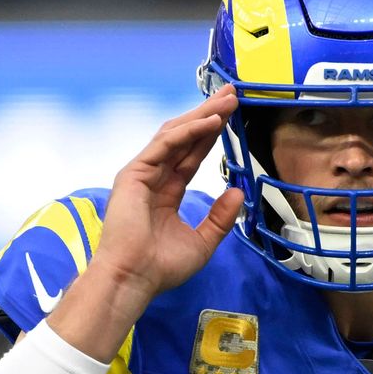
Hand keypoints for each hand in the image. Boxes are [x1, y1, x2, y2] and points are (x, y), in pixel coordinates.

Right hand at [91, 84, 244, 298]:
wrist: (135, 279)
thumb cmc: (161, 267)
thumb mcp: (202, 241)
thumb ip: (220, 217)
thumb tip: (239, 193)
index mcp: (166, 192)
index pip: (192, 155)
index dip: (211, 134)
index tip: (231, 116)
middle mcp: (153, 178)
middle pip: (185, 138)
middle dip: (208, 115)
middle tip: (231, 95)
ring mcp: (142, 174)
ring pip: (175, 135)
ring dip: (201, 116)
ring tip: (226, 101)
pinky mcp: (134, 174)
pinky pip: (165, 145)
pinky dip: (188, 132)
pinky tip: (209, 122)